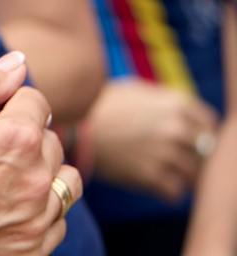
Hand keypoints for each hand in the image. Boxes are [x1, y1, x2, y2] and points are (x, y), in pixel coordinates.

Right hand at [0, 53, 80, 255]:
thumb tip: (18, 62)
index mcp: (15, 139)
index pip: (35, 100)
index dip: (3, 101)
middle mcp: (36, 181)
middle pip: (51, 140)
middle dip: (22, 134)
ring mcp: (36, 221)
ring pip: (64, 182)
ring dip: (39, 172)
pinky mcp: (31, 250)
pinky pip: (56, 220)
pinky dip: (37, 208)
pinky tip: (1, 205)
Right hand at [89, 77, 216, 201]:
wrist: (72, 128)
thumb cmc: (102, 106)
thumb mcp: (136, 90)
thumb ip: (167, 102)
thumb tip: (188, 117)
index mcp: (177, 104)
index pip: (210, 124)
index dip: (198, 131)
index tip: (185, 137)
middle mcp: (178, 128)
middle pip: (204, 151)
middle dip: (189, 154)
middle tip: (165, 153)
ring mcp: (167, 154)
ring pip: (192, 174)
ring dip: (176, 173)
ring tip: (153, 165)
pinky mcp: (153, 177)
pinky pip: (175, 192)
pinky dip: (163, 189)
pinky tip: (146, 177)